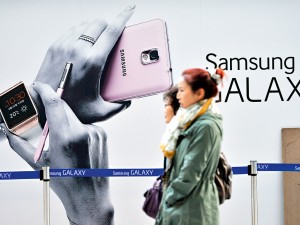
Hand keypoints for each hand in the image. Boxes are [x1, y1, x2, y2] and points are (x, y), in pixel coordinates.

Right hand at [1, 82, 112, 224]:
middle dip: (51, 107)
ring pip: (74, 117)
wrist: (90, 195)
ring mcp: (96, 132)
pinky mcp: (102, 135)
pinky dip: (76, 129)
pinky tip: (74, 144)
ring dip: (64, 121)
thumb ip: (21, 145)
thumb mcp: (39, 164)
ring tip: (61, 140)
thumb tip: (9, 131)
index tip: (37, 85)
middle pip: (64, 108)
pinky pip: (84, 125)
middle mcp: (84, 131)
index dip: (44, 90)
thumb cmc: (65, 182)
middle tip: (42, 114)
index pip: (55, 103)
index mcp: (66, 138)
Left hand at [30, 5, 134, 124]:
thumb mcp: (98, 110)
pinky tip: (84, 45)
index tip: (130, 10)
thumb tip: (127, 102)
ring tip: (98, 42)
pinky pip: (73, 30)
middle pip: (100, 23)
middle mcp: (79, 48)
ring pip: (86, 24)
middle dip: (109, 26)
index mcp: (93, 61)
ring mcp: (66, 44)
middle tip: (113, 37)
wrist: (42, 102)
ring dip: (95, 29)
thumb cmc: (69, 106)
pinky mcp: (56, 45)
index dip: (123, 18)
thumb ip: (117, 107)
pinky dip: (82, 33)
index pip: (112, 31)